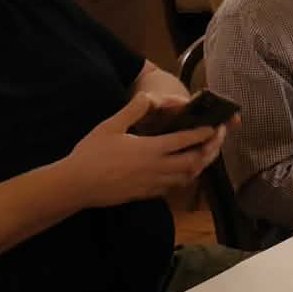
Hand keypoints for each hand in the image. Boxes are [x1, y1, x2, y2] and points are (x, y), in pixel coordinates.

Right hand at [58, 93, 219, 207]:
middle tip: (216, 142)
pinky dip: (183, 179)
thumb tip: (148, 97)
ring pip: (186, 178)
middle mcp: (157, 168)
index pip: (186, 140)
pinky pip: (172, 187)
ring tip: (204, 156)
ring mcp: (152, 184)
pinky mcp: (145, 195)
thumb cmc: (91, 153)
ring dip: (199, 166)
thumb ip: (133, 110)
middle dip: (209, 151)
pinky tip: (181, 172)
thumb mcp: (111, 125)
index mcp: (151, 149)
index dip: (203, 134)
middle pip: (194, 162)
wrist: (77, 185)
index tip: (215, 128)